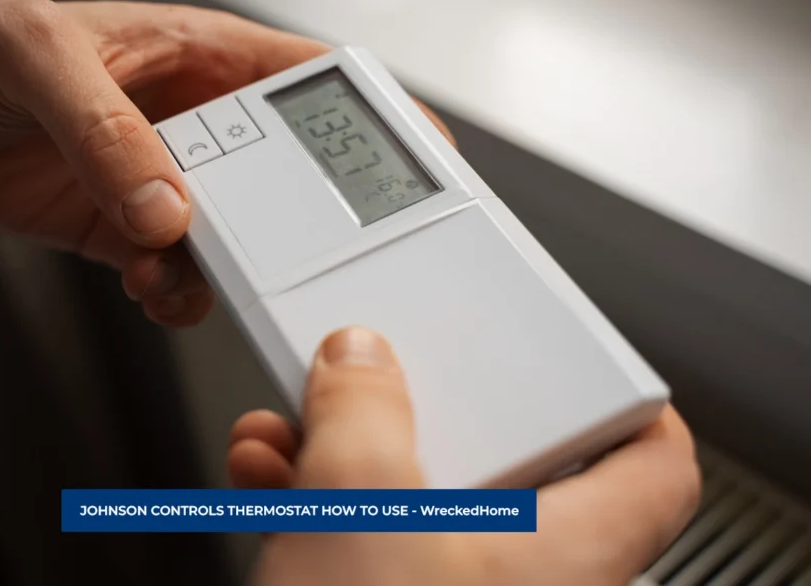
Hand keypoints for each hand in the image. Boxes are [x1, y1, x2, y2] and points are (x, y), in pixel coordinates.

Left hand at [0, 0, 455, 325]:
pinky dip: (175, 292)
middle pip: (289, 177)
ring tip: (183, 269)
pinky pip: (178, 272)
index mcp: (203, 58)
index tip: (421, 152)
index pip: (310, 79)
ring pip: (239, 239)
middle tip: (304, 255)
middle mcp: (200, 126)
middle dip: (305, 220)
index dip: (374, 111)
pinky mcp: (129, 230)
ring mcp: (168, 182)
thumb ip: (106, 129)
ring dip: (229, 268)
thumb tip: (167, 207)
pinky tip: (148, 284)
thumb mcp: (41, 58)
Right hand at [228, 327, 700, 585]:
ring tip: (294, 420)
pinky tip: (270, 474)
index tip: (582, 361)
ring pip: (414, 495)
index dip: (627, 403)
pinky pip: (366, 538)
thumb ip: (365, 411)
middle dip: (420, 409)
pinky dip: (318, 499)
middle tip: (385, 375)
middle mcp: (517, 575)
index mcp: (564, 547)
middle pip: (500, 459)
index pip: (652, 465)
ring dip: (346, 450)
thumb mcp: (364, 505)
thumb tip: (360, 359)